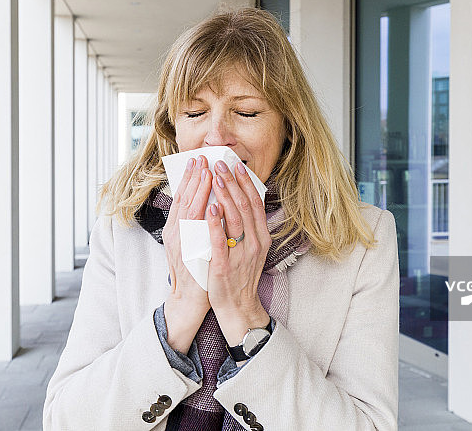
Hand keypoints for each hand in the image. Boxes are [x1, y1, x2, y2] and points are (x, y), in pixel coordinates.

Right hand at [162, 155, 211, 352]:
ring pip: (190, 212)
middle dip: (194, 177)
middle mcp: (175, 234)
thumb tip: (206, 201)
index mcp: (175, 229)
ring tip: (208, 172)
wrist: (189, 300)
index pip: (182, 197)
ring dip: (199, 190)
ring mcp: (182, 245)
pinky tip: (212, 205)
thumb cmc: (194, 270)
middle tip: (202, 158)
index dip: (190, 178)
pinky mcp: (191, 256)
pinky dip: (204, 218)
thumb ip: (195, 223)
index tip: (198, 160)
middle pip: (184, 199)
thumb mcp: (190, 242)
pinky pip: (198, 234)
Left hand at [206, 160, 271, 345]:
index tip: (236, 165)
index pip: (254, 203)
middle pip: (244, 206)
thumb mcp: (251, 249)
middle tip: (220, 164)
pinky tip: (210, 208)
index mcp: (261, 237)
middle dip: (232, 182)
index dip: (245, 183)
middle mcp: (254, 243)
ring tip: (215, 177)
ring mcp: (241, 254)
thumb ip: (247, 227)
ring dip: (224, 196)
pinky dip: (216, 224)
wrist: (238, 307)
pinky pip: (220, 241)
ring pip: (234, 219)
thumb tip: (239, 201)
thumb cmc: (240, 275)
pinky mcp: (225, 266)